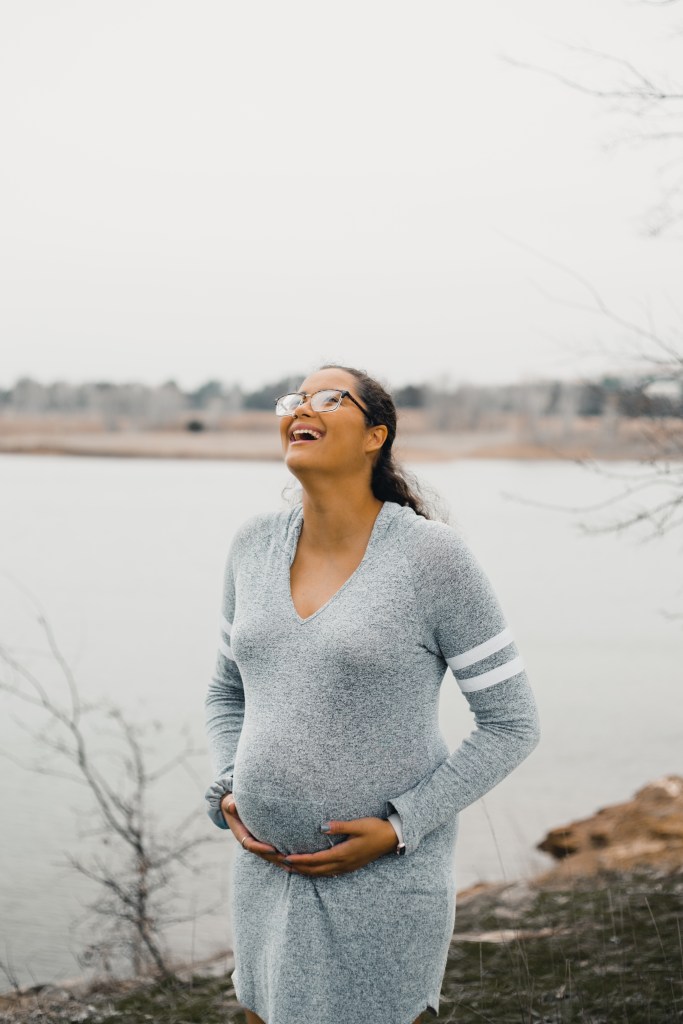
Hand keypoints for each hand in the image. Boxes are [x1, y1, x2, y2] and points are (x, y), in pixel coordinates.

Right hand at [220, 794, 290, 872]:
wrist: (231, 808)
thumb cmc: (231, 804)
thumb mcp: (229, 803)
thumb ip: (230, 805)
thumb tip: (232, 806)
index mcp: (241, 834)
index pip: (251, 845)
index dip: (261, 848)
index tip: (273, 849)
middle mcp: (249, 842)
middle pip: (262, 854)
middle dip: (274, 858)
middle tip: (287, 860)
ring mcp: (256, 843)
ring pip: (268, 856)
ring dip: (280, 861)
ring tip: (293, 866)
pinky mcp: (262, 842)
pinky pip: (271, 852)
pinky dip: (281, 858)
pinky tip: (293, 863)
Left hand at [283, 816, 397, 877]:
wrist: (391, 839)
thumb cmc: (375, 829)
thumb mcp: (358, 825)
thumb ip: (340, 826)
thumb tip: (321, 827)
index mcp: (343, 854)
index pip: (316, 859)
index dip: (300, 859)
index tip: (286, 858)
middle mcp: (343, 864)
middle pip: (315, 870)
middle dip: (298, 868)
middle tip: (282, 864)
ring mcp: (347, 867)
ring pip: (321, 874)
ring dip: (306, 872)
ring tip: (292, 869)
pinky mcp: (349, 867)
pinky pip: (329, 873)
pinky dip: (316, 873)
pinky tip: (311, 871)